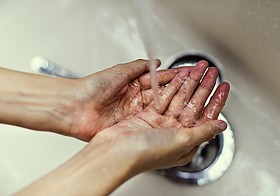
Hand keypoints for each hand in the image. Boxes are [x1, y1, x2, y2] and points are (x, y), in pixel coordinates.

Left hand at [69, 59, 192, 140]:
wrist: (75, 108)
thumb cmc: (92, 87)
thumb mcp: (119, 71)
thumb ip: (138, 67)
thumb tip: (155, 62)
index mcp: (134, 84)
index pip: (160, 80)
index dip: (176, 77)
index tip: (191, 73)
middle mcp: (137, 99)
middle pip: (163, 95)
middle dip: (181, 91)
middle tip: (199, 87)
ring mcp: (135, 113)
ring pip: (159, 109)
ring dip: (175, 106)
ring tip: (193, 103)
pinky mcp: (131, 125)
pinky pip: (150, 123)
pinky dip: (162, 122)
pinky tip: (175, 121)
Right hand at [92, 60, 229, 169]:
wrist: (116, 151)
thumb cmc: (146, 153)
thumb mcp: (182, 142)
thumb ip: (203, 132)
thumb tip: (221, 126)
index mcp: (186, 143)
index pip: (207, 117)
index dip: (217, 100)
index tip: (224, 86)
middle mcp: (174, 133)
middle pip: (194, 105)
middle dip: (204, 87)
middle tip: (212, 71)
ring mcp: (160, 124)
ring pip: (179, 99)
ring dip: (190, 83)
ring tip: (199, 68)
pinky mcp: (147, 116)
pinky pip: (163, 98)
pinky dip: (172, 87)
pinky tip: (179, 76)